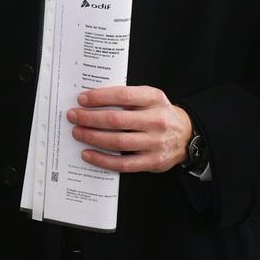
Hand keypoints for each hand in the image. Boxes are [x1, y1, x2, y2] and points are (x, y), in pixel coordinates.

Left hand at [66, 85, 193, 172]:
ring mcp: (156, 143)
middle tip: (73, 116)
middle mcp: (157, 121)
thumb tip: (91, 99)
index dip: (100, 97)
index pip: (123, 96)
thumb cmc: (159, 113)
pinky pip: (123, 163)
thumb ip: (127, 97)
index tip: (82, 99)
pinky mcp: (153, 162)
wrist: (187, 135)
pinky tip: (88, 154)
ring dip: (93, 137)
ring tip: (77, 133)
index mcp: (154, 99)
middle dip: (90, 118)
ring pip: (118, 142)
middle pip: (117, 120)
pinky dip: (103, 159)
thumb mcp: (149, 98)